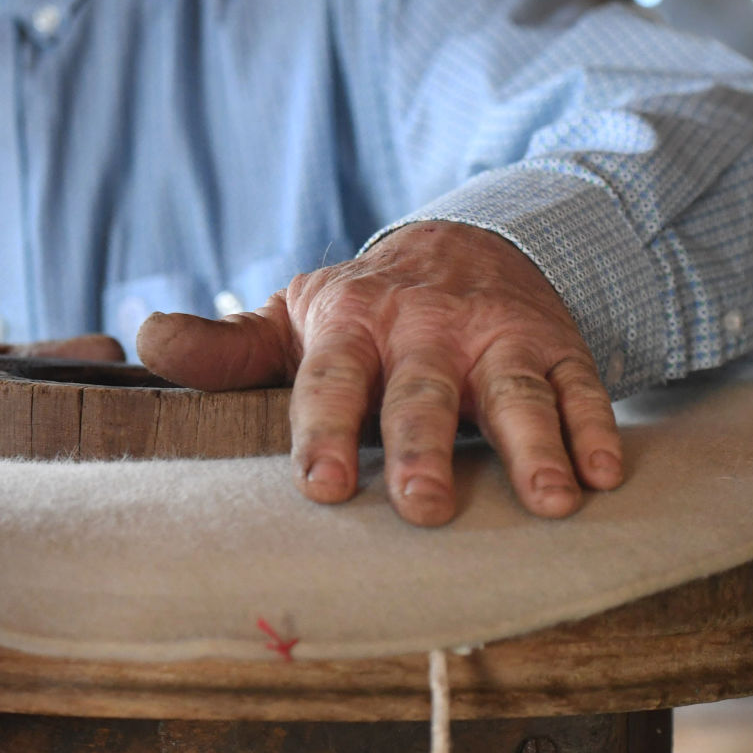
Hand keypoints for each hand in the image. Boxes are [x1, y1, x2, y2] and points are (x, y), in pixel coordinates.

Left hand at [137, 222, 622, 525]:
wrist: (466, 244)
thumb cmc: (363, 309)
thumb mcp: (294, 316)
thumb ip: (227, 346)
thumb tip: (145, 339)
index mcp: (351, 324)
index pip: (330, 381)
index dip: (322, 432)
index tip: (317, 488)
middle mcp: (427, 329)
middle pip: (424, 393)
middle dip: (423, 449)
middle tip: (423, 508)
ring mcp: (497, 336)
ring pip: (517, 390)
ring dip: (536, 446)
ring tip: (553, 501)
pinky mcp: (557, 345)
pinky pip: (583, 386)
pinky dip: (597, 428)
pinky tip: (607, 474)